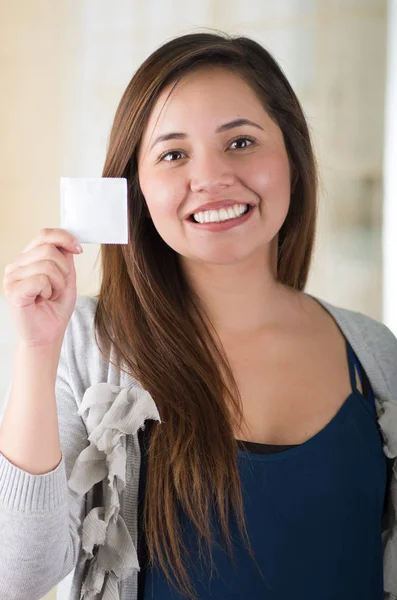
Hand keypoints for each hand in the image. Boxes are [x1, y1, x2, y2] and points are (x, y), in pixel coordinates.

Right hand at [2, 228, 83, 346]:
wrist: (48, 334)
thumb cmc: (55, 308)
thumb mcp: (67, 278)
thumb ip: (65, 258)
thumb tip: (68, 241)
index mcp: (28, 258)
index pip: (44, 235)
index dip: (64, 238)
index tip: (79, 249)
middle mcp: (16, 265)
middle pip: (48, 249)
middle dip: (64, 270)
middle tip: (59, 287)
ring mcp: (12, 277)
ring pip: (47, 265)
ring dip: (58, 284)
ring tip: (50, 295)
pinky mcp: (13, 291)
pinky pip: (40, 280)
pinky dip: (49, 291)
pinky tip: (43, 299)